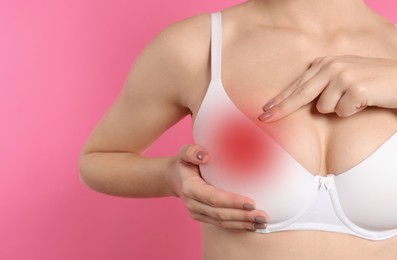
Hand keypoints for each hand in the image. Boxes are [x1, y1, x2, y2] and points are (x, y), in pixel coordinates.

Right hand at [166, 144, 268, 230]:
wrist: (176, 177)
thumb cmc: (185, 162)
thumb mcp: (185, 153)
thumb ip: (192, 151)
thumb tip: (206, 156)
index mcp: (190, 188)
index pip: (213, 197)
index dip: (232, 201)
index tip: (251, 202)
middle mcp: (193, 204)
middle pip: (220, 214)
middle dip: (242, 216)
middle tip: (263, 216)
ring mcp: (197, 213)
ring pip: (222, 222)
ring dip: (243, 224)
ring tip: (262, 222)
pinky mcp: (203, 217)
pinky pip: (221, 225)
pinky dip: (238, 226)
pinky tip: (252, 225)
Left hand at [258, 55, 396, 121]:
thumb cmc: (370, 81)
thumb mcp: (342, 76)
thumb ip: (321, 83)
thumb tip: (295, 100)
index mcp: (325, 62)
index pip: (297, 85)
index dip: (280, 100)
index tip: (265, 111)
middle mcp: (331, 66)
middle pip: (299, 94)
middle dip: (281, 109)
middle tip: (264, 119)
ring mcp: (342, 75)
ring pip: (323, 107)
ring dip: (338, 108)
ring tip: (354, 99)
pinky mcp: (355, 87)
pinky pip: (341, 111)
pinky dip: (352, 111)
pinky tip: (363, 101)